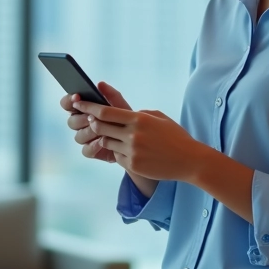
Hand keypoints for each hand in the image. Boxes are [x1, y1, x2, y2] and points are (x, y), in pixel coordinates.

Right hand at [60, 82, 130, 162]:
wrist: (138, 140)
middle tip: (90, 116)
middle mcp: (81, 123)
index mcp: (84, 109)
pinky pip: (86, 150)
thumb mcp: (121, 106)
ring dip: (88, 132)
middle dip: (81, 119)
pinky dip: (93, 146)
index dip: (69, 100)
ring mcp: (86, 138)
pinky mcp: (91, 151)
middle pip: (71, 121)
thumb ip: (111, 95)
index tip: (77, 97)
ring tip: (99, 130)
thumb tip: (100, 84)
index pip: (67, 103)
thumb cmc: (126, 120)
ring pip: (78, 136)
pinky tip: (101, 141)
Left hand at [71, 97, 205, 182]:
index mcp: (139, 119)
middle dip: (92, 122)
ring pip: (106, 142)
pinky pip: (116, 156)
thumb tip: (118, 114)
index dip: (89, 107)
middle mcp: (132, 135)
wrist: (189, 160)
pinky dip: (118, 151)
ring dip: (106, 138)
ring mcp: (131, 151)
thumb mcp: (158, 117)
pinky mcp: (132, 165)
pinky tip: (130, 151)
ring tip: (118, 136)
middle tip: (90, 120)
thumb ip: (138, 114)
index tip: (79, 104)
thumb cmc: (174, 136)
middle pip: (100, 127)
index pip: (106, 112)